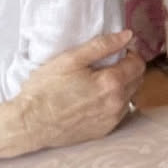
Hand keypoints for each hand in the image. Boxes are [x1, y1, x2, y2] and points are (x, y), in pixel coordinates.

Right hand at [0, 30, 142, 157]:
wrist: (30, 123)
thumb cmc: (45, 90)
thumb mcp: (70, 59)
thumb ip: (102, 45)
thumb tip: (127, 36)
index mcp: (111, 83)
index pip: (138, 64)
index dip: (130, 53)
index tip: (118, 51)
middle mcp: (116, 104)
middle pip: (137, 80)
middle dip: (128, 69)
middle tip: (108, 64)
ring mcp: (111, 120)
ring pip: (130, 97)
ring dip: (123, 86)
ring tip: (100, 81)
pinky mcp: (103, 131)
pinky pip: (119, 112)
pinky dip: (113, 102)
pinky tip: (96, 98)